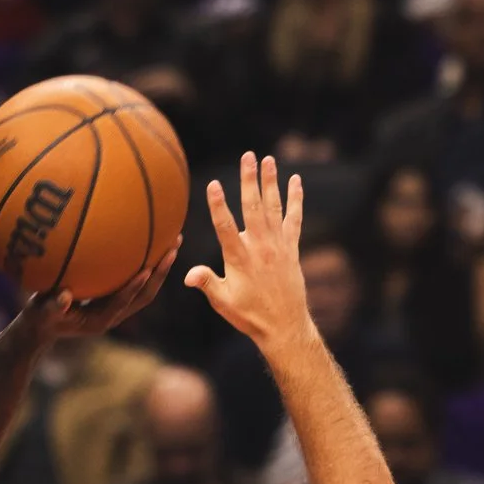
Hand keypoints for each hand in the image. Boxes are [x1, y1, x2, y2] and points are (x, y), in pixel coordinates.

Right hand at [183, 151, 308, 356]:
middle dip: (249, 180)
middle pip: (253, 207)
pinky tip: (296, 181)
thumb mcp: (223, 302)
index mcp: (238, 258)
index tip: (214, 184)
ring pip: (273, 207)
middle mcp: (259, 247)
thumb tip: (187, 276)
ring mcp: (278, 245)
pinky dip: (295, 199)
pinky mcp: (291, 248)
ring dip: (271, 182)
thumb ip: (206, 283)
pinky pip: (294, 218)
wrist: (284, 326)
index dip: (218, 204)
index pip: (225, 226)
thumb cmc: (249, 315)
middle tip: (248, 156)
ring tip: (268, 160)